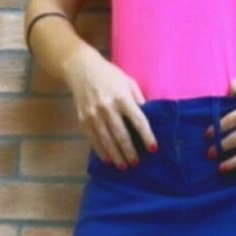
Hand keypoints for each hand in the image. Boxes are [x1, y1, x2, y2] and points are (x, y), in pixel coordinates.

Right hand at [63, 43, 157, 168]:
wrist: (81, 68)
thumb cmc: (110, 75)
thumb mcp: (128, 82)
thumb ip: (139, 100)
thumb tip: (149, 119)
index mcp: (122, 97)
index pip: (139, 121)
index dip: (147, 136)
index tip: (154, 149)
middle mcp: (108, 107)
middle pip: (122, 135)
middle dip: (130, 151)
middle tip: (137, 163)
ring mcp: (94, 114)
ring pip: (107, 140)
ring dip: (116, 155)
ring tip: (124, 167)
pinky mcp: (83, 119)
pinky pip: (93, 139)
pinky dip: (101, 151)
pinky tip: (108, 160)